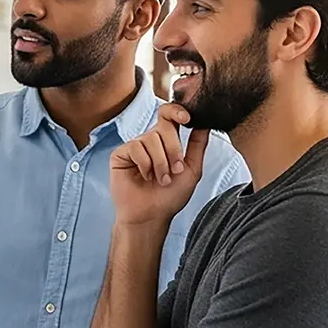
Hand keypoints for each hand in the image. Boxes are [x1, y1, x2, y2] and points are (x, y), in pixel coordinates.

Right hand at [110, 104, 208, 226]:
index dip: (177, 111)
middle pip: (164, 126)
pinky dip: (145, 164)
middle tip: (175, 170)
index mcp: (166, 141)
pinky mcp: (121, 154)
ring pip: (151, 138)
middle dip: (173, 149)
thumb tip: (205, 122)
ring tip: (160, 179)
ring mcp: (135, 146)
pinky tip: (144, 177)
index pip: (170, 115)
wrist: (152, 216)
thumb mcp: (192, 170)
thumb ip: (198, 145)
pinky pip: (136, 147)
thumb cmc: (170, 197)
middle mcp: (150, 141)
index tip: (187, 118)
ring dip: (160, 163)